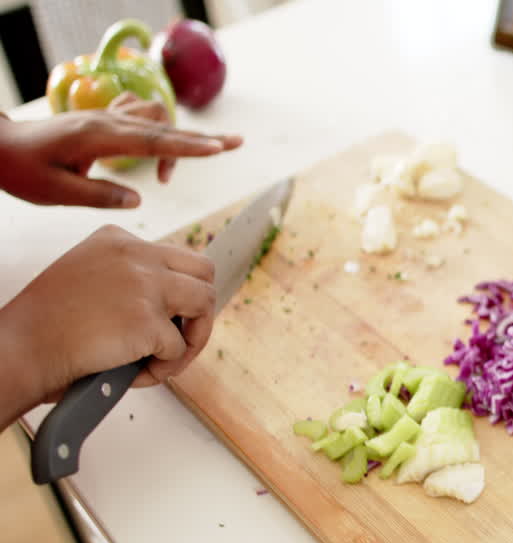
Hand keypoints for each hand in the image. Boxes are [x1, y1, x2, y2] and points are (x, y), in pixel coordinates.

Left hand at [0, 92, 242, 208]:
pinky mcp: (101, 120)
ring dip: (172, 143)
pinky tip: (152, 151)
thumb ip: (99, 196)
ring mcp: (104, 118)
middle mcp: (106, 122)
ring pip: (155, 120)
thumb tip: (137, 200)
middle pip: (165, 127)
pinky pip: (140, 117)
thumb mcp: (55, 193)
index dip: (189, 148)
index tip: (219, 149)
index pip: (153, 142)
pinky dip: (155, 130)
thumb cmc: (21, 170)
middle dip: (203, 138)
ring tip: (167, 178)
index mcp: (97, 138)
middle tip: (236, 143)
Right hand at [0, 225, 215, 425]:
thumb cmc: (49, 324)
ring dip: (192, 339)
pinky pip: (179, 348)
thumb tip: (174, 302)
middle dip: (200, 308)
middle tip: (182, 337)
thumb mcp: (87, 275)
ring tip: (166, 360)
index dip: (181, 292)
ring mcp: (145, 285)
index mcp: (118, 240)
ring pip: (205, 304)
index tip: (174, 316)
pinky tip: (135, 374)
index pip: (177, 258)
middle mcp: (136, 255)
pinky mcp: (148, 320)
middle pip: (204, 272)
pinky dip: (163, 368)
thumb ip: (126, 276)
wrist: (23, 347)